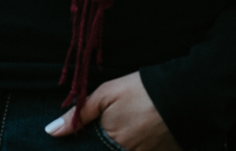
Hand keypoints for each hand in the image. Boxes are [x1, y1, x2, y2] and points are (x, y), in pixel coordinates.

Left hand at [46, 71, 179, 150]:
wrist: (184, 92)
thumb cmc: (141, 90)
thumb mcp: (106, 94)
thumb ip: (79, 115)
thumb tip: (51, 132)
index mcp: (111, 142)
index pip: (94, 147)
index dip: (93, 141)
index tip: (103, 128)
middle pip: (113, 148)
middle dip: (113, 140)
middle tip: (127, 120)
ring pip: (131, 150)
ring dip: (131, 142)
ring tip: (138, 124)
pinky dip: (147, 145)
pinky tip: (150, 131)